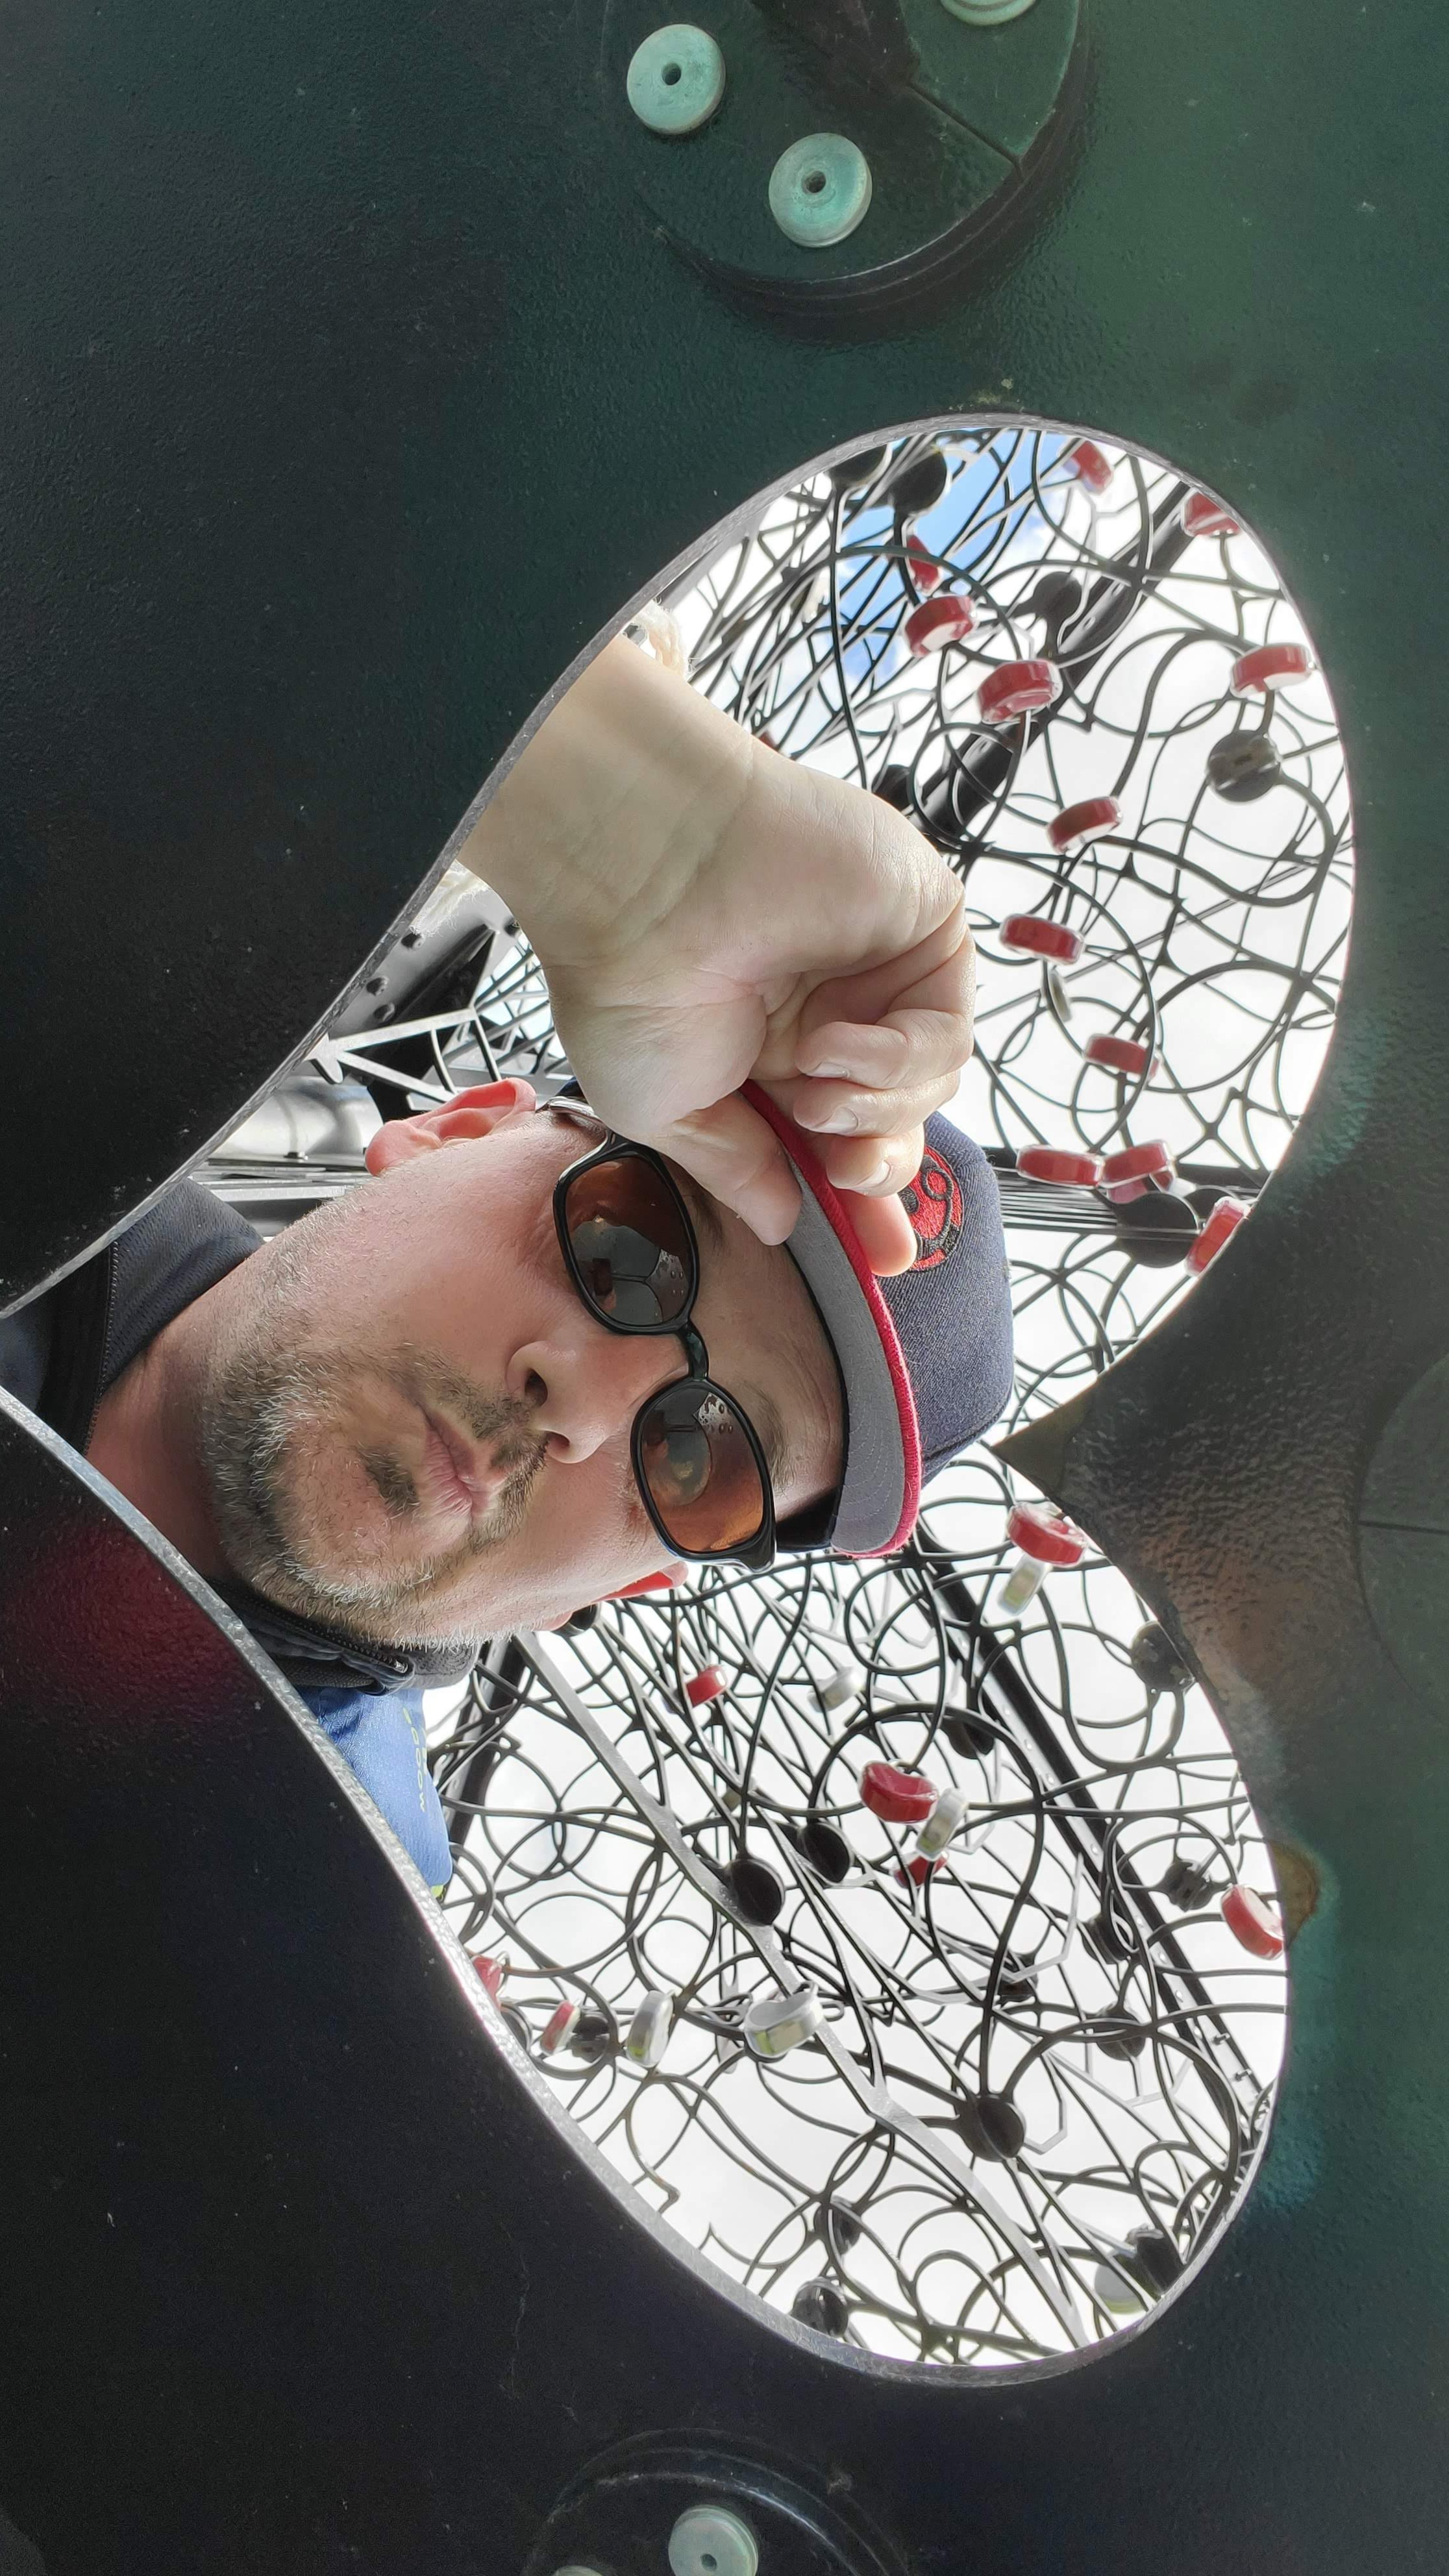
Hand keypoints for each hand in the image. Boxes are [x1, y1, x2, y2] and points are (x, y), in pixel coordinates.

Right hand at [458, 636, 974, 1272]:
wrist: (642, 876)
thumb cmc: (630, 981)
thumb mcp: (668, 1111)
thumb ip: (736, 1169)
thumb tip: (781, 1226)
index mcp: (772, 1057)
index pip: (843, 1142)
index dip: (866, 1204)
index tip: (883, 1261)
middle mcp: (831, 1011)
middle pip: (899, 1120)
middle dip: (880, 1168)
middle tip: (846, 1175)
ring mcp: (881, 968)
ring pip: (931, 1084)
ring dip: (875, 1107)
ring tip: (810, 1090)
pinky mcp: (925, 925)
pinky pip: (947, 1028)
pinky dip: (897, 1056)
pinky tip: (835, 1041)